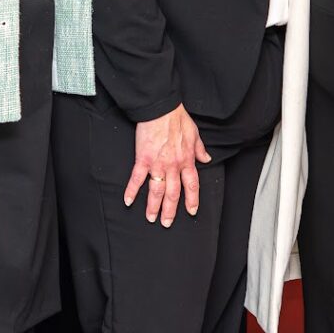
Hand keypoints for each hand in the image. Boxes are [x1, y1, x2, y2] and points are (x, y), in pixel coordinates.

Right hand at [125, 104, 210, 226]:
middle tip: (167, 223)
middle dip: (170, 210)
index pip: (192, 185)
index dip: (192, 200)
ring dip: (153, 206)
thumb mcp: (195, 133)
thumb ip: (200, 149)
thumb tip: (206, 159)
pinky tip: (127, 201)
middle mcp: (173, 166)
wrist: (162, 109)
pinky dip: (131, 191)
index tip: (191, 211)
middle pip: (173, 193)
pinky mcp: (143, 159)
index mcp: (186, 160)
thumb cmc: (177, 118)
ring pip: (157, 191)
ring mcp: (158, 164)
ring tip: (151, 218)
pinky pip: (137, 179)